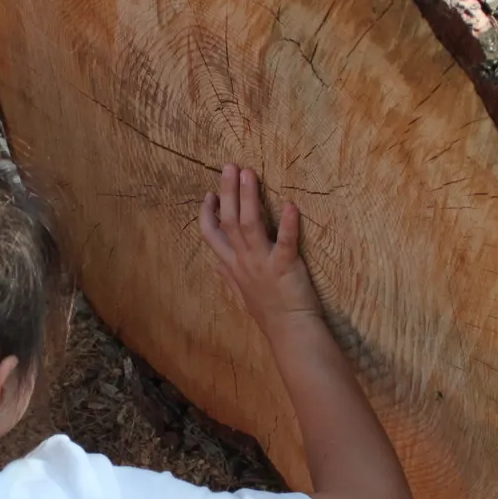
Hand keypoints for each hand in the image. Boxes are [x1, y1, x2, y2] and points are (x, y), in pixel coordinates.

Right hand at [199, 164, 322, 329]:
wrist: (290, 331)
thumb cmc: (268, 311)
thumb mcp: (240, 292)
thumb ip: (227, 275)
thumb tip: (215, 264)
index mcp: (232, 265)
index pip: (211, 234)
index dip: (207, 212)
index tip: (210, 192)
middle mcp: (243, 261)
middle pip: (228, 221)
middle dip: (227, 192)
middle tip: (229, 167)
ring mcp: (262, 263)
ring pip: (249, 225)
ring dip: (248, 198)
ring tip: (248, 174)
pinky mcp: (285, 267)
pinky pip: (285, 242)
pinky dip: (288, 223)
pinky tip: (290, 204)